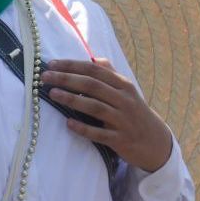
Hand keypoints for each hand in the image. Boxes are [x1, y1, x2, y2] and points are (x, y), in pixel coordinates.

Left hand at [40, 58, 174, 171]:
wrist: (155, 142)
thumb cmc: (134, 112)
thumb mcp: (127, 91)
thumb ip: (110, 74)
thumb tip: (92, 58)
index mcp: (123, 85)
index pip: (94, 70)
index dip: (72, 65)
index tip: (51, 64)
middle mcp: (124, 100)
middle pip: (92, 86)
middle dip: (66, 79)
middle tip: (44, 76)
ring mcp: (122, 120)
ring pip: (95, 107)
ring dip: (72, 99)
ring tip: (52, 94)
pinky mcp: (120, 140)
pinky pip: (99, 134)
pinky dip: (83, 128)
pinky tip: (68, 123)